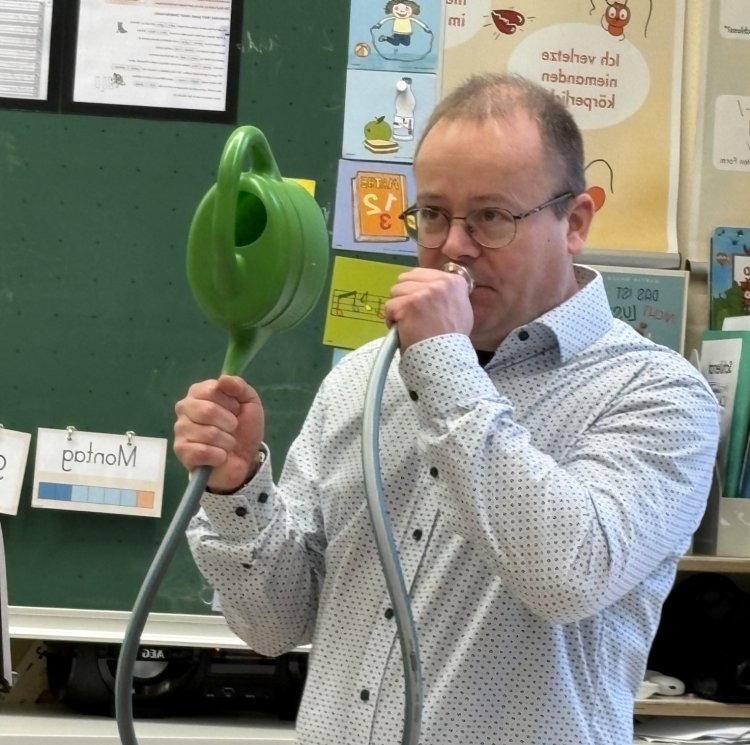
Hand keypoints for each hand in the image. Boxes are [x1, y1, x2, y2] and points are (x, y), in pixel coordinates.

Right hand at [173, 375, 263, 492]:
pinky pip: (203, 452)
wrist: (244, 458)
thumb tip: (224, 379)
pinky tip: (220, 456)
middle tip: (233, 429)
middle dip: (230, 423)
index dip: (231, 402)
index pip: (212, 390)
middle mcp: (184, 408)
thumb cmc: (243, 427)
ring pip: (209, 434)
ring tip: (227, 443)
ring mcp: (180, 429)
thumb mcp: (249, 403)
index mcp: (198, 392)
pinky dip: (220, 455)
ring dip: (227, 441)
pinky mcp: (181, 451)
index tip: (236, 410)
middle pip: (208, 411)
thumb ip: (239, 387)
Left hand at [385, 268, 472, 350]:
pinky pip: (389, 306)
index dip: (415, 289)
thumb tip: (431, 285)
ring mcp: (422, 293)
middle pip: (405, 279)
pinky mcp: (407, 305)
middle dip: (404, 296)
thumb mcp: (460, 308)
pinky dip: (391, 319)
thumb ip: (447, 293)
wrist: (446, 357)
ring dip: (397, 307)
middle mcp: (439, 283)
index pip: (421, 274)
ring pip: (395, 291)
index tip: (420, 306)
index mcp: (453, 281)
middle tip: (412, 314)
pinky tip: (402, 329)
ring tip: (408, 323)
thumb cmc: (452, 338)